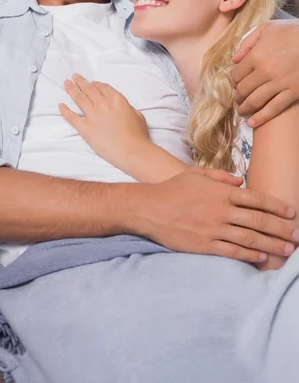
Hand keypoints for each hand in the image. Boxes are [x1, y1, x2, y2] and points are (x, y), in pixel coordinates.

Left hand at [59, 73, 149, 170]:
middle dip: (80, 81)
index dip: (95, 84)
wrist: (131, 151)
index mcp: (117, 99)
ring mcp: (92, 116)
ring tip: (66, 83)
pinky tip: (60, 105)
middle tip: (74, 77)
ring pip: (79, 98)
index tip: (91, 83)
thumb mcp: (136, 114)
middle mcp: (103, 104)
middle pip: (89, 89)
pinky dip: (65, 111)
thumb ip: (126, 107)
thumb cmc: (138, 135)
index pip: (102, 87)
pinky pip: (72, 117)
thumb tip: (119, 106)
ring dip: (72, 89)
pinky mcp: (85, 128)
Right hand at [128, 169, 298, 263]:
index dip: (277, 207)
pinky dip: (249, 255)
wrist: (148, 208)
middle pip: (258, 221)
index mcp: (220, 192)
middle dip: (281, 229)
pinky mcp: (204, 245)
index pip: (256, 199)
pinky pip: (232, 252)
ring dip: (272, 245)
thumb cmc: (172, 189)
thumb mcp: (196, 174)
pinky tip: (261, 257)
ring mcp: (213, 229)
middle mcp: (221, 210)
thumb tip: (240, 180)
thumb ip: (220, 176)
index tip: (291, 213)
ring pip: (250, 238)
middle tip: (297, 235)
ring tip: (287, 250)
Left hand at [232, 21, 298, 126]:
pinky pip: (273, 108)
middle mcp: (266, 70)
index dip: (235, 82)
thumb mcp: (270, 28)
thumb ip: (249, 41)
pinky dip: (261, 118)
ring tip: (243, 111)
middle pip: (243, 90)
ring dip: (245, 109)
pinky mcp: (294, 92)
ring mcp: (280, 83)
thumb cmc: (295, 33)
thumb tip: (235, 59)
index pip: (237, 75)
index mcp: (258, 55)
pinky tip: (253, 123)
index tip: (237, 85)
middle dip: (238, 97)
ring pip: (255, 101)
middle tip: (238, 101)